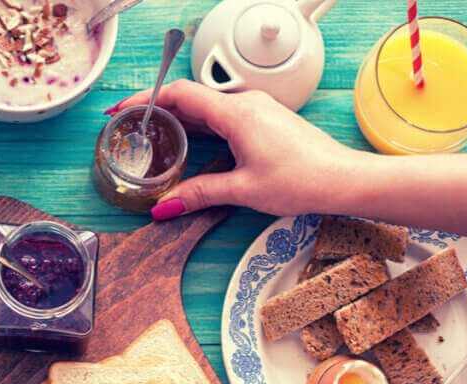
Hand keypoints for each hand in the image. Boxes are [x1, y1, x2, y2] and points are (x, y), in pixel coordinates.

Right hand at [108, 80, 358, 219]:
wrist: (343, 180)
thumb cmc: (303, 179)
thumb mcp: (243, 189)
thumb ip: (200, 193)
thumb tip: (166, 205)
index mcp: (236, 113)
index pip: (180, 94)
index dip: (146, 99)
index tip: (123, 109)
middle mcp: (246, 104)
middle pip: (190, 98)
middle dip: (157, 110)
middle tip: (131, 125)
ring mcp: (257, 110)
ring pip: (207, 107)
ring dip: (179, 118)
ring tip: (154, 135)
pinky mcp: (265, 121)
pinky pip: (223, 116)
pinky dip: (200, 125)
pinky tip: (191, 142)